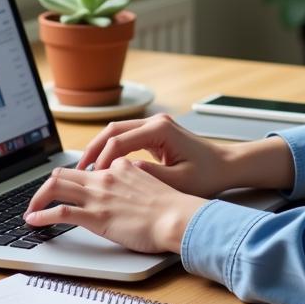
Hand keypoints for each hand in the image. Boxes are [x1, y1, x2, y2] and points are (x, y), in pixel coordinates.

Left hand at [23, 161, 205, 253]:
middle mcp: (105, 177)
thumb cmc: (172, 207)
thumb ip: (136, 180)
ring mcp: (99, 196)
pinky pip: (60, 212)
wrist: (177, 218)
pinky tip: (33, 221)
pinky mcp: (96, 216)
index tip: (67, 190)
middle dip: (46, 186)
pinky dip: (42, 215)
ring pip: (56, 186)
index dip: (74, 179)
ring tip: (30, 211)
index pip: (88, 168)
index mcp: (120, 168)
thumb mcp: (153, 184)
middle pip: (64, 172)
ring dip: (38, 198)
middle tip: (39, 200)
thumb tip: (129, 182)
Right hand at [76, 112, 239, 197]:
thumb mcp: (178, 181)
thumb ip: (149, 176)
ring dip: (100, 149)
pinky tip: (104, 167)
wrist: (226, 165)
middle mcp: (156, 122)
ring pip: (117, 132)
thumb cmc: (208, 174)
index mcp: (160, 129)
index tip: (92, 178)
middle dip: (93, 149)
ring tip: (85, 169)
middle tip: (77, 170)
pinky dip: (112, 150)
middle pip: (113, 130)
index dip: (102, 160)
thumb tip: (122, 174)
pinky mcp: (155, 133)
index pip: (119, 141)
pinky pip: (126, 137)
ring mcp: (155, 125)